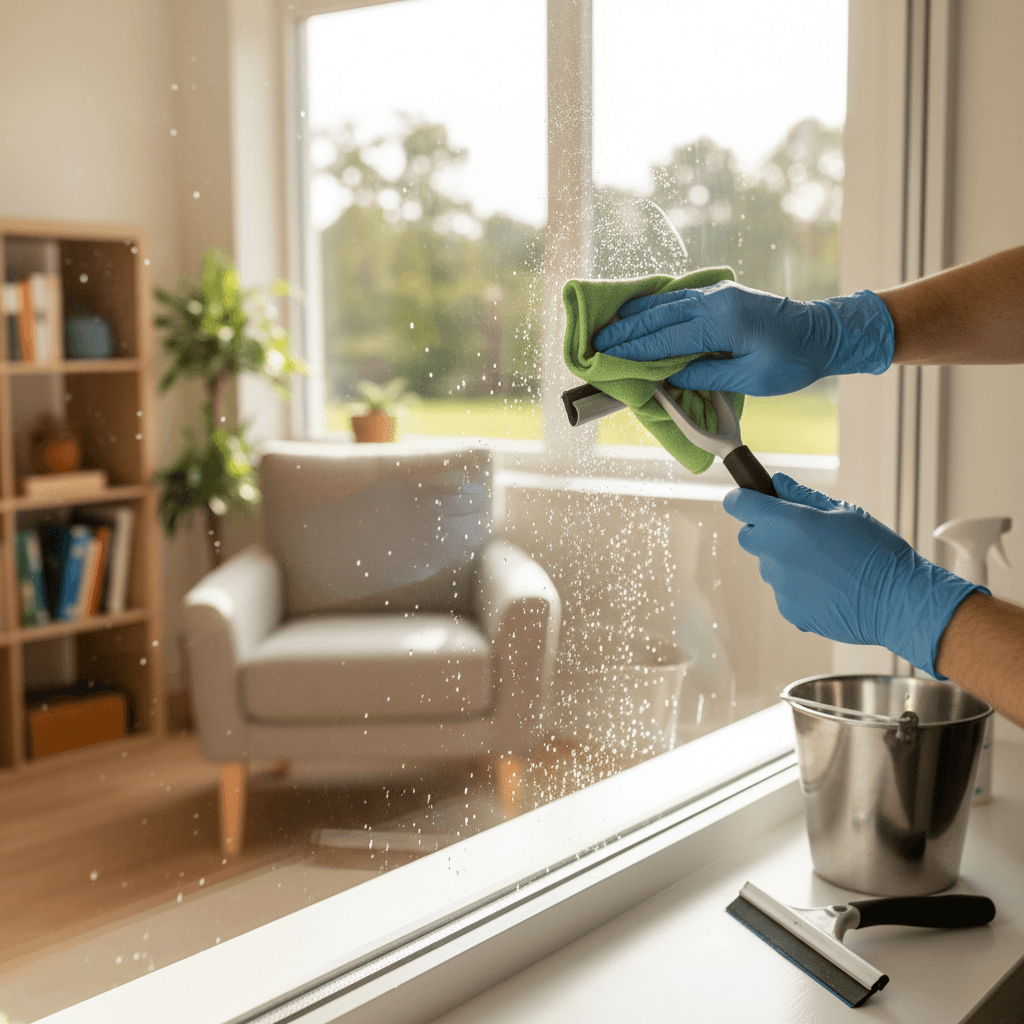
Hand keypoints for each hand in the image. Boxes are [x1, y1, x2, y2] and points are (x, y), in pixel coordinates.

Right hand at [592, 281, 893, 395]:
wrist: (826, 333)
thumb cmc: (793, 361)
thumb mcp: (751, 377)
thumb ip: (707, 374)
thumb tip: (670, 375)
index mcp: (723, 322)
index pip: (667, 337)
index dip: (635, 349)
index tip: (607, 356)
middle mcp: (716, 301)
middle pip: (661, 315)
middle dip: (627, 328)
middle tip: (597, 339)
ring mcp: (719, 294)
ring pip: (668, 302)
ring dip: (637, 314)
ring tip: (610, 322)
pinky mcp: (723, 295)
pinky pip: (681, 298)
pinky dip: (657, 304)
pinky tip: (641, 309)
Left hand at [723, 473, 984, 676]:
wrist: (898, 601)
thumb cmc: (876, 550)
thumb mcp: (844, 512)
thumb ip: (803, 497)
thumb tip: (777, 483)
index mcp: (785, 523)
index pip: (737, 504)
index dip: (741, 498)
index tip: (750, 498)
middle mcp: (775, 554)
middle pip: (748, 537)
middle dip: (765, 530)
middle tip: (799, 532)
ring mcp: (780, 586)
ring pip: (769, 566)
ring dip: (786, 561)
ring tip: (827, 565)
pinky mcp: (789, 611)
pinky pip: (785, 592)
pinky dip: (800, 588)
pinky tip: (831, 588)